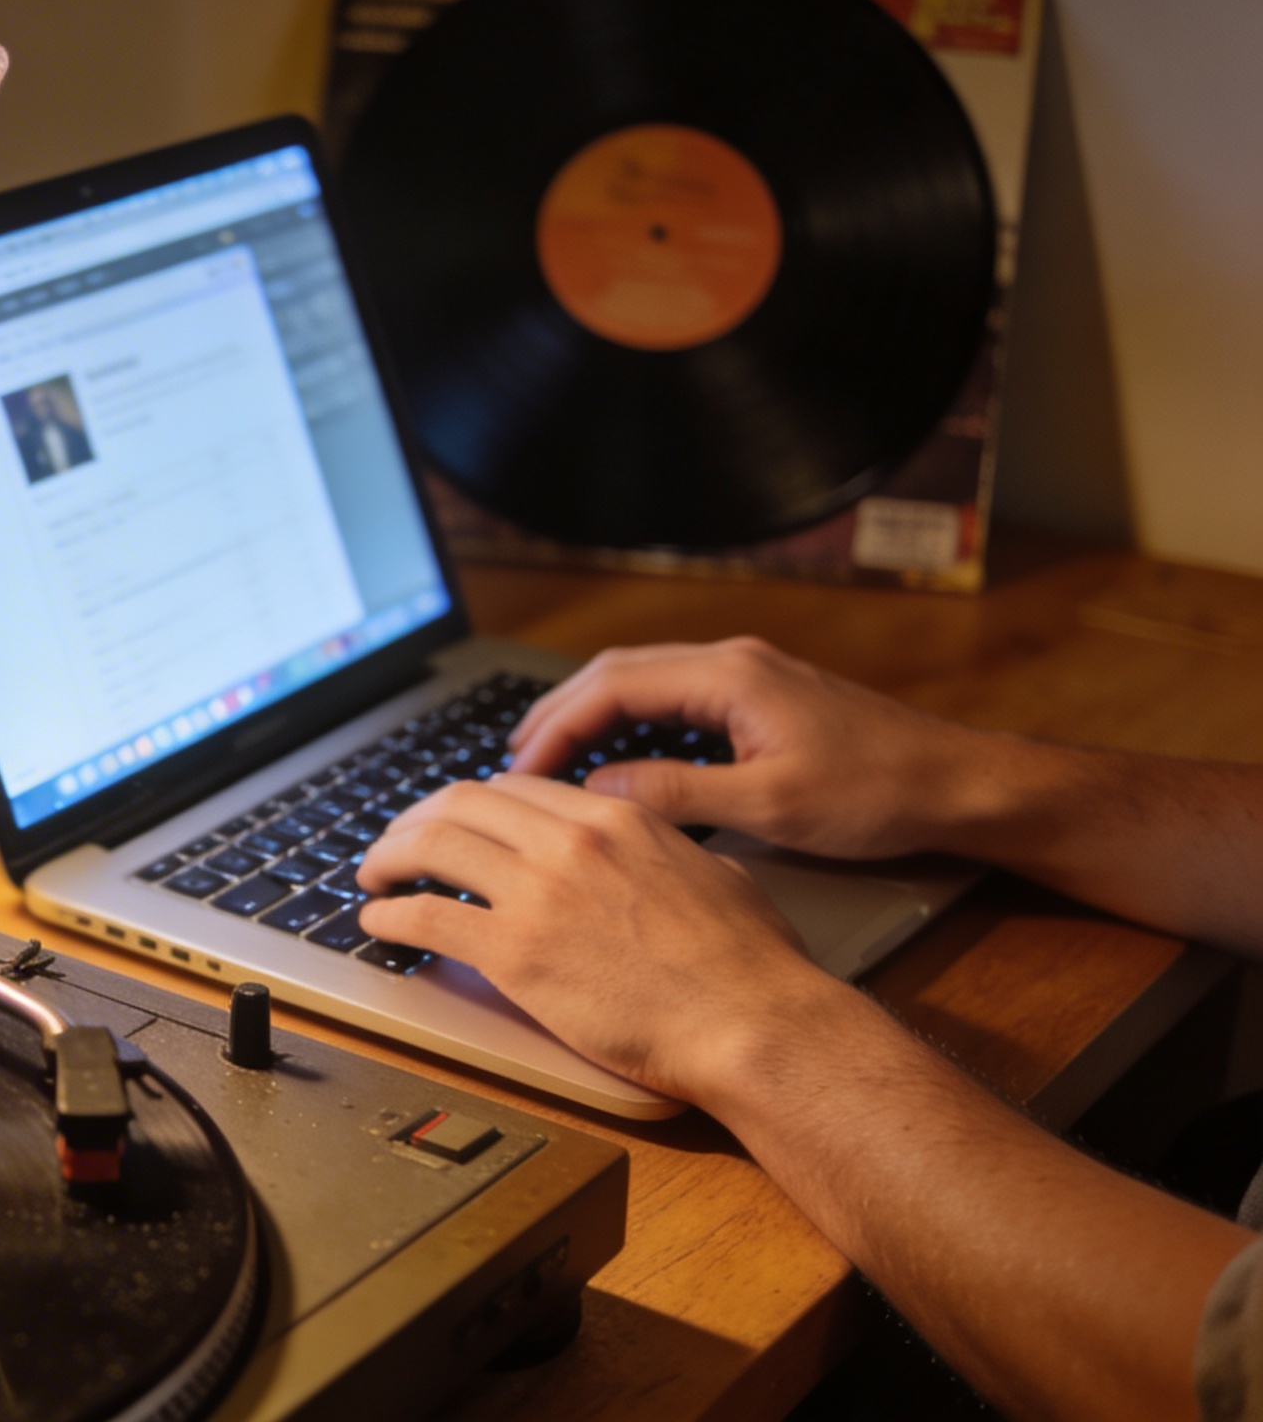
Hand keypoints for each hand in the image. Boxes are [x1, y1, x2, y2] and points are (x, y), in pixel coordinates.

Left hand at [358, 775, 843, 1102]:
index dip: (470, 802)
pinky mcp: (516, 953)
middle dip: (415, 819)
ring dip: (388, 857)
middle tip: (396, 843)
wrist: (752, 1021)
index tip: (453, 821)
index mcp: (616, 819)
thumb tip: (660, 859)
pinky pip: (427, 917)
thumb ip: (668, 854)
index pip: (514, 788)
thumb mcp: (714, 874)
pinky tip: (378, 922)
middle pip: (460, 804)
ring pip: (431, 847)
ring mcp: (538, 894)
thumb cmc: (749, 964)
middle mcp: (569, 842)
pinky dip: (390, 914)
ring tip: (372, 876)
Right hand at [507, 637, 1004, 860]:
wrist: (958, 783)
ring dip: (588, 715)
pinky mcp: (758, 696)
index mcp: (730, 675)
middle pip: (616, 672)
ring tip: (544, 760)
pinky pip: (671, 696)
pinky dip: (626, 721)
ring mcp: (746, 674)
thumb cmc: (878, 793)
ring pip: (641, 680)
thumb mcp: (774, 806)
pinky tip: (610, 756)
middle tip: (510, 763)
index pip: (613, 686)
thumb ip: (680, 794)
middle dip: (557, 714)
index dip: (557, 727)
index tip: (519, 771)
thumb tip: (601, 793)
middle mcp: (732, 661)